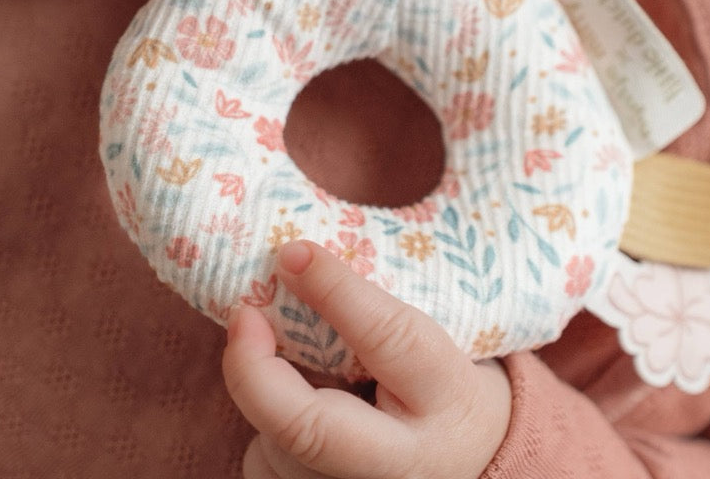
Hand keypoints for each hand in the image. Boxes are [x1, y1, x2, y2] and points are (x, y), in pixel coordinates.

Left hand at [223, 241, 511, 478]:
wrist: (465, 459)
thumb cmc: (438, 385)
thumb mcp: (430, 341)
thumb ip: (371, 312)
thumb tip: (289, 259)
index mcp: (445, 396)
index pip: (389, 339)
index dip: (334, 293)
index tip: (292, 253)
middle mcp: (401, 466)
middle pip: (309, 430)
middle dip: (256, 373)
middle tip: (243, 315)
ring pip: (276, 449)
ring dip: (267, 397)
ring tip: (294, 369)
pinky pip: (265, 469)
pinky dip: (266, 434)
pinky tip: (296, 415)